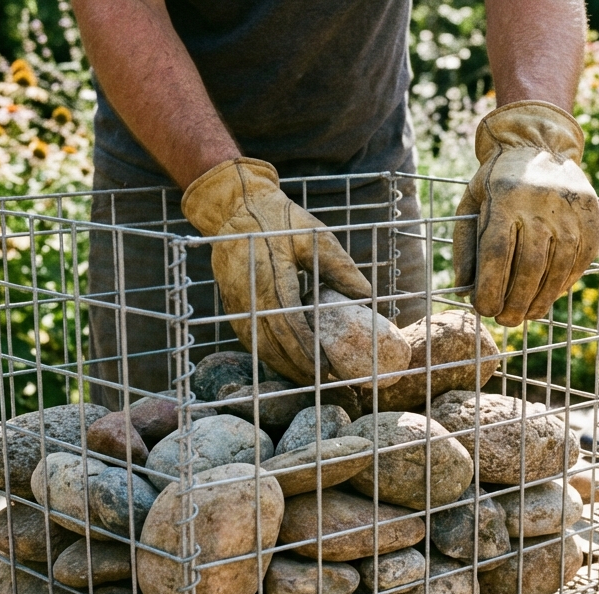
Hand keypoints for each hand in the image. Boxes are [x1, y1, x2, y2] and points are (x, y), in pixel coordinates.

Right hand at [181, 158, 372, 383]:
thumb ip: (340, 267)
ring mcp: (235, 301)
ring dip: (281, 364)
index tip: (327, 368)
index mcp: (271, 277)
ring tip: (306, 379)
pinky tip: (283, 362)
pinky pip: (247, 336)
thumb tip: (369, 296)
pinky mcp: (229, 303)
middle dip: (297, 366)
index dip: (307, 351)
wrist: (236, 205)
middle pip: (272, 342)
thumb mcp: (314, 235)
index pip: (289, 324)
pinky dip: (265, 353)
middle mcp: (249, 293)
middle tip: (322, 382)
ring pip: (257, 344)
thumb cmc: (280, 219)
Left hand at [453, 101, 598, 326]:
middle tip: (506, 321)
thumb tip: (463, 291)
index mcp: (506, 198)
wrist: (538, 144)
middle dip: (516, 301)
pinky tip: (550, 295)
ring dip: (541, 299)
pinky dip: (565, 283)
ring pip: (558, 267)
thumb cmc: (497, 181)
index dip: (491, 288)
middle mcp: (540, 204)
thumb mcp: (471, 203)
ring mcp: (570, 210)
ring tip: (526, 315)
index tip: (483, 309)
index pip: (498, 253)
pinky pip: (581, 259)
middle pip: (530, 266)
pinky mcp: (591, 216)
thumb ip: (466, 246)